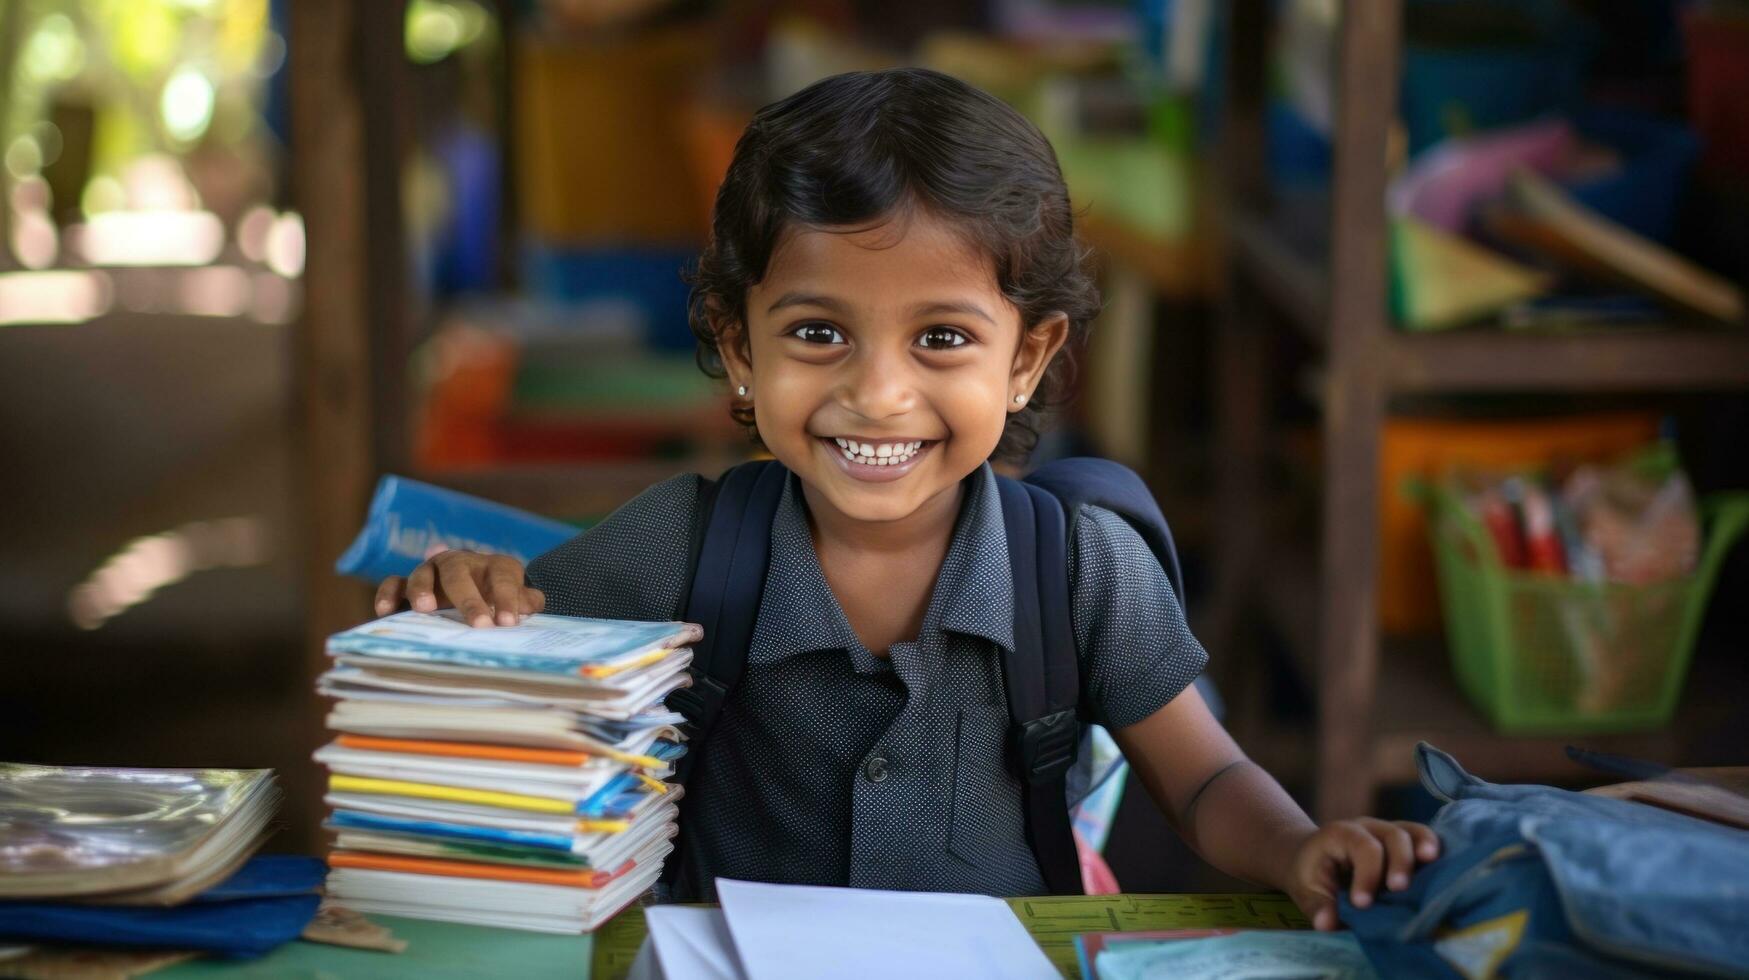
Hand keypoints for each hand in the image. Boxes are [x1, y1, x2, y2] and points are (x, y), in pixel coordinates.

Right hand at [374, 550, 544, 627]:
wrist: (480, 587)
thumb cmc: (503, 598)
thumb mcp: (520, 598)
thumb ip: (527, 601)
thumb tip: (533, 604)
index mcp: (494, 565)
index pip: (502, 577)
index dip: (507, 599)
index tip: (508, 624)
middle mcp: (461, 562)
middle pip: (460, 574)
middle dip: (468, 600)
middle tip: (479, 624)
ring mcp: (432, 572)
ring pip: (422, 573)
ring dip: (422, 590)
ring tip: (425, 610)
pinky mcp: (408, 585)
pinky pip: (393, 583)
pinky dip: (387, 594)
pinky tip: (384, 611)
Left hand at [1288, 818, 1439, 930]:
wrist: (1316, 857)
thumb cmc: (1313, 874)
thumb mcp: (1305, 889)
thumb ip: (1316, 905)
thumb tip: (1327, 924)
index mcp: (1341, 834)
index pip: (1363, 848)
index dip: (1368, 875)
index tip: (1362, 904)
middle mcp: (1369, 827)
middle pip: (1393, 835)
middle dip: (1400, 863)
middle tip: (1399, 889)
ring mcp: (1389, 831)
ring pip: (1413, 831)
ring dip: (1425, 847)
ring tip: (1432, 862)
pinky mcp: (1405, 842)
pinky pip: (1424, 839)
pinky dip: (1434, 850)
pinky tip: (1444, 866)